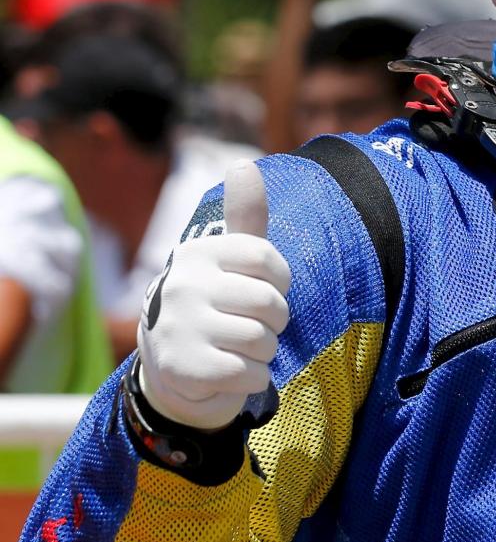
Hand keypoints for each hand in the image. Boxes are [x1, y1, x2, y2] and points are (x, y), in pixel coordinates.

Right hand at [135, 162, 290, 429]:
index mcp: (197, 253)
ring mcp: (179, 327)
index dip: (279, 281)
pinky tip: (232, 373)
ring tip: (240, 348)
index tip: (264, 289)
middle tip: (253, 325)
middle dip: (275, 321)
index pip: (267, 260)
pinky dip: (253, 378)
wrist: (170, 365)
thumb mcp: (229, 258)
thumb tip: (244, 163)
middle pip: (269, 304)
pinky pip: (251, 373)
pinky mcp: (184, 369)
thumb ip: (244, 216)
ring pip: (263, 341)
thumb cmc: (214, 301)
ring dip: (264, 352)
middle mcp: (182, 286)